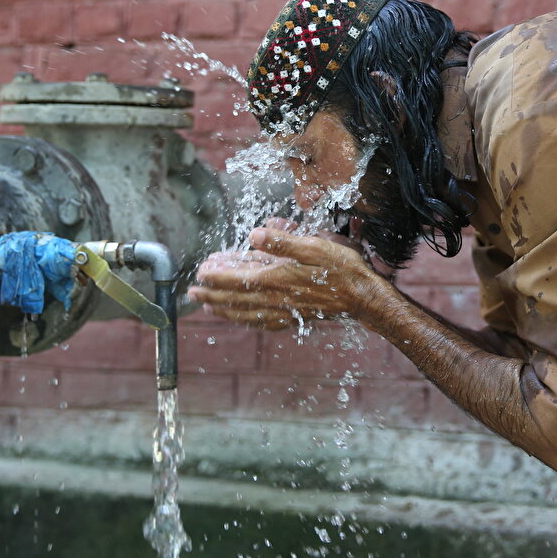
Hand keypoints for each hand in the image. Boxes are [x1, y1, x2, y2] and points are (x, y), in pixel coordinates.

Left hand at [187, 227, 383, 330]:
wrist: (363, 297)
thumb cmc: (341, 269)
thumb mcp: (314, 245)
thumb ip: (283, 241)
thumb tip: (254, 235)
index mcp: (278, 278)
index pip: (238, 279)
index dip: (217, 276)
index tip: (201, 272)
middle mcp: (277, 298)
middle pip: (236, 299)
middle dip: (213, 296)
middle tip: (193, 293)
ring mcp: (284, 311)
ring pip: (246, 313)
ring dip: (224, 310)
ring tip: (208, 307)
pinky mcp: (293, 318)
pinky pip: (262, 322)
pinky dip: (246, 320)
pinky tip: (242, 318)